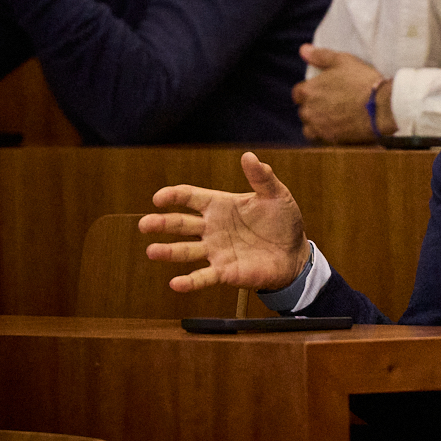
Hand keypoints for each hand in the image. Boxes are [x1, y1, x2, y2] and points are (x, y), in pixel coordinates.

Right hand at [142, 152, 310, 292]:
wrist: (295, 254)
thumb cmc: (283, 222)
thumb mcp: (276, 195)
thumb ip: (261, 177)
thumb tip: (249, 156)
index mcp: (220, 205)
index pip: (190, 197)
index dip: (173, 196)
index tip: (159, 198)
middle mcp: (212, 228)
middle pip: (181, 223)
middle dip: (161, 223)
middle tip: (144, 224)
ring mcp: (216, 250)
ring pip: (186, 250)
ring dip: (168, 251)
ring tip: (152, 252)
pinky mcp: (224, 272)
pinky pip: (203, 277)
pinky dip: (189, 282)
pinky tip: (175, 284)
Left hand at [293, 45, 391, 142]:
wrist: (382, 107)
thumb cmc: (362, 81)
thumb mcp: (342, 61)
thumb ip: (320, 56)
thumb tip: (303, 50)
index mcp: (309, 91)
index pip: (298, 93)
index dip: (309, 91)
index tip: (322, 91)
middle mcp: (309, 111)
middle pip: (304, 111)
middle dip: (314, 107)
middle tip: (332, 103)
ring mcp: (319, 127)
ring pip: (310, 128)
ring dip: (317, 123)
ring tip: (334, 118)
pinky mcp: (331, 140)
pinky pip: (322, 139)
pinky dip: (327, 134)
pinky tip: (339, 128)